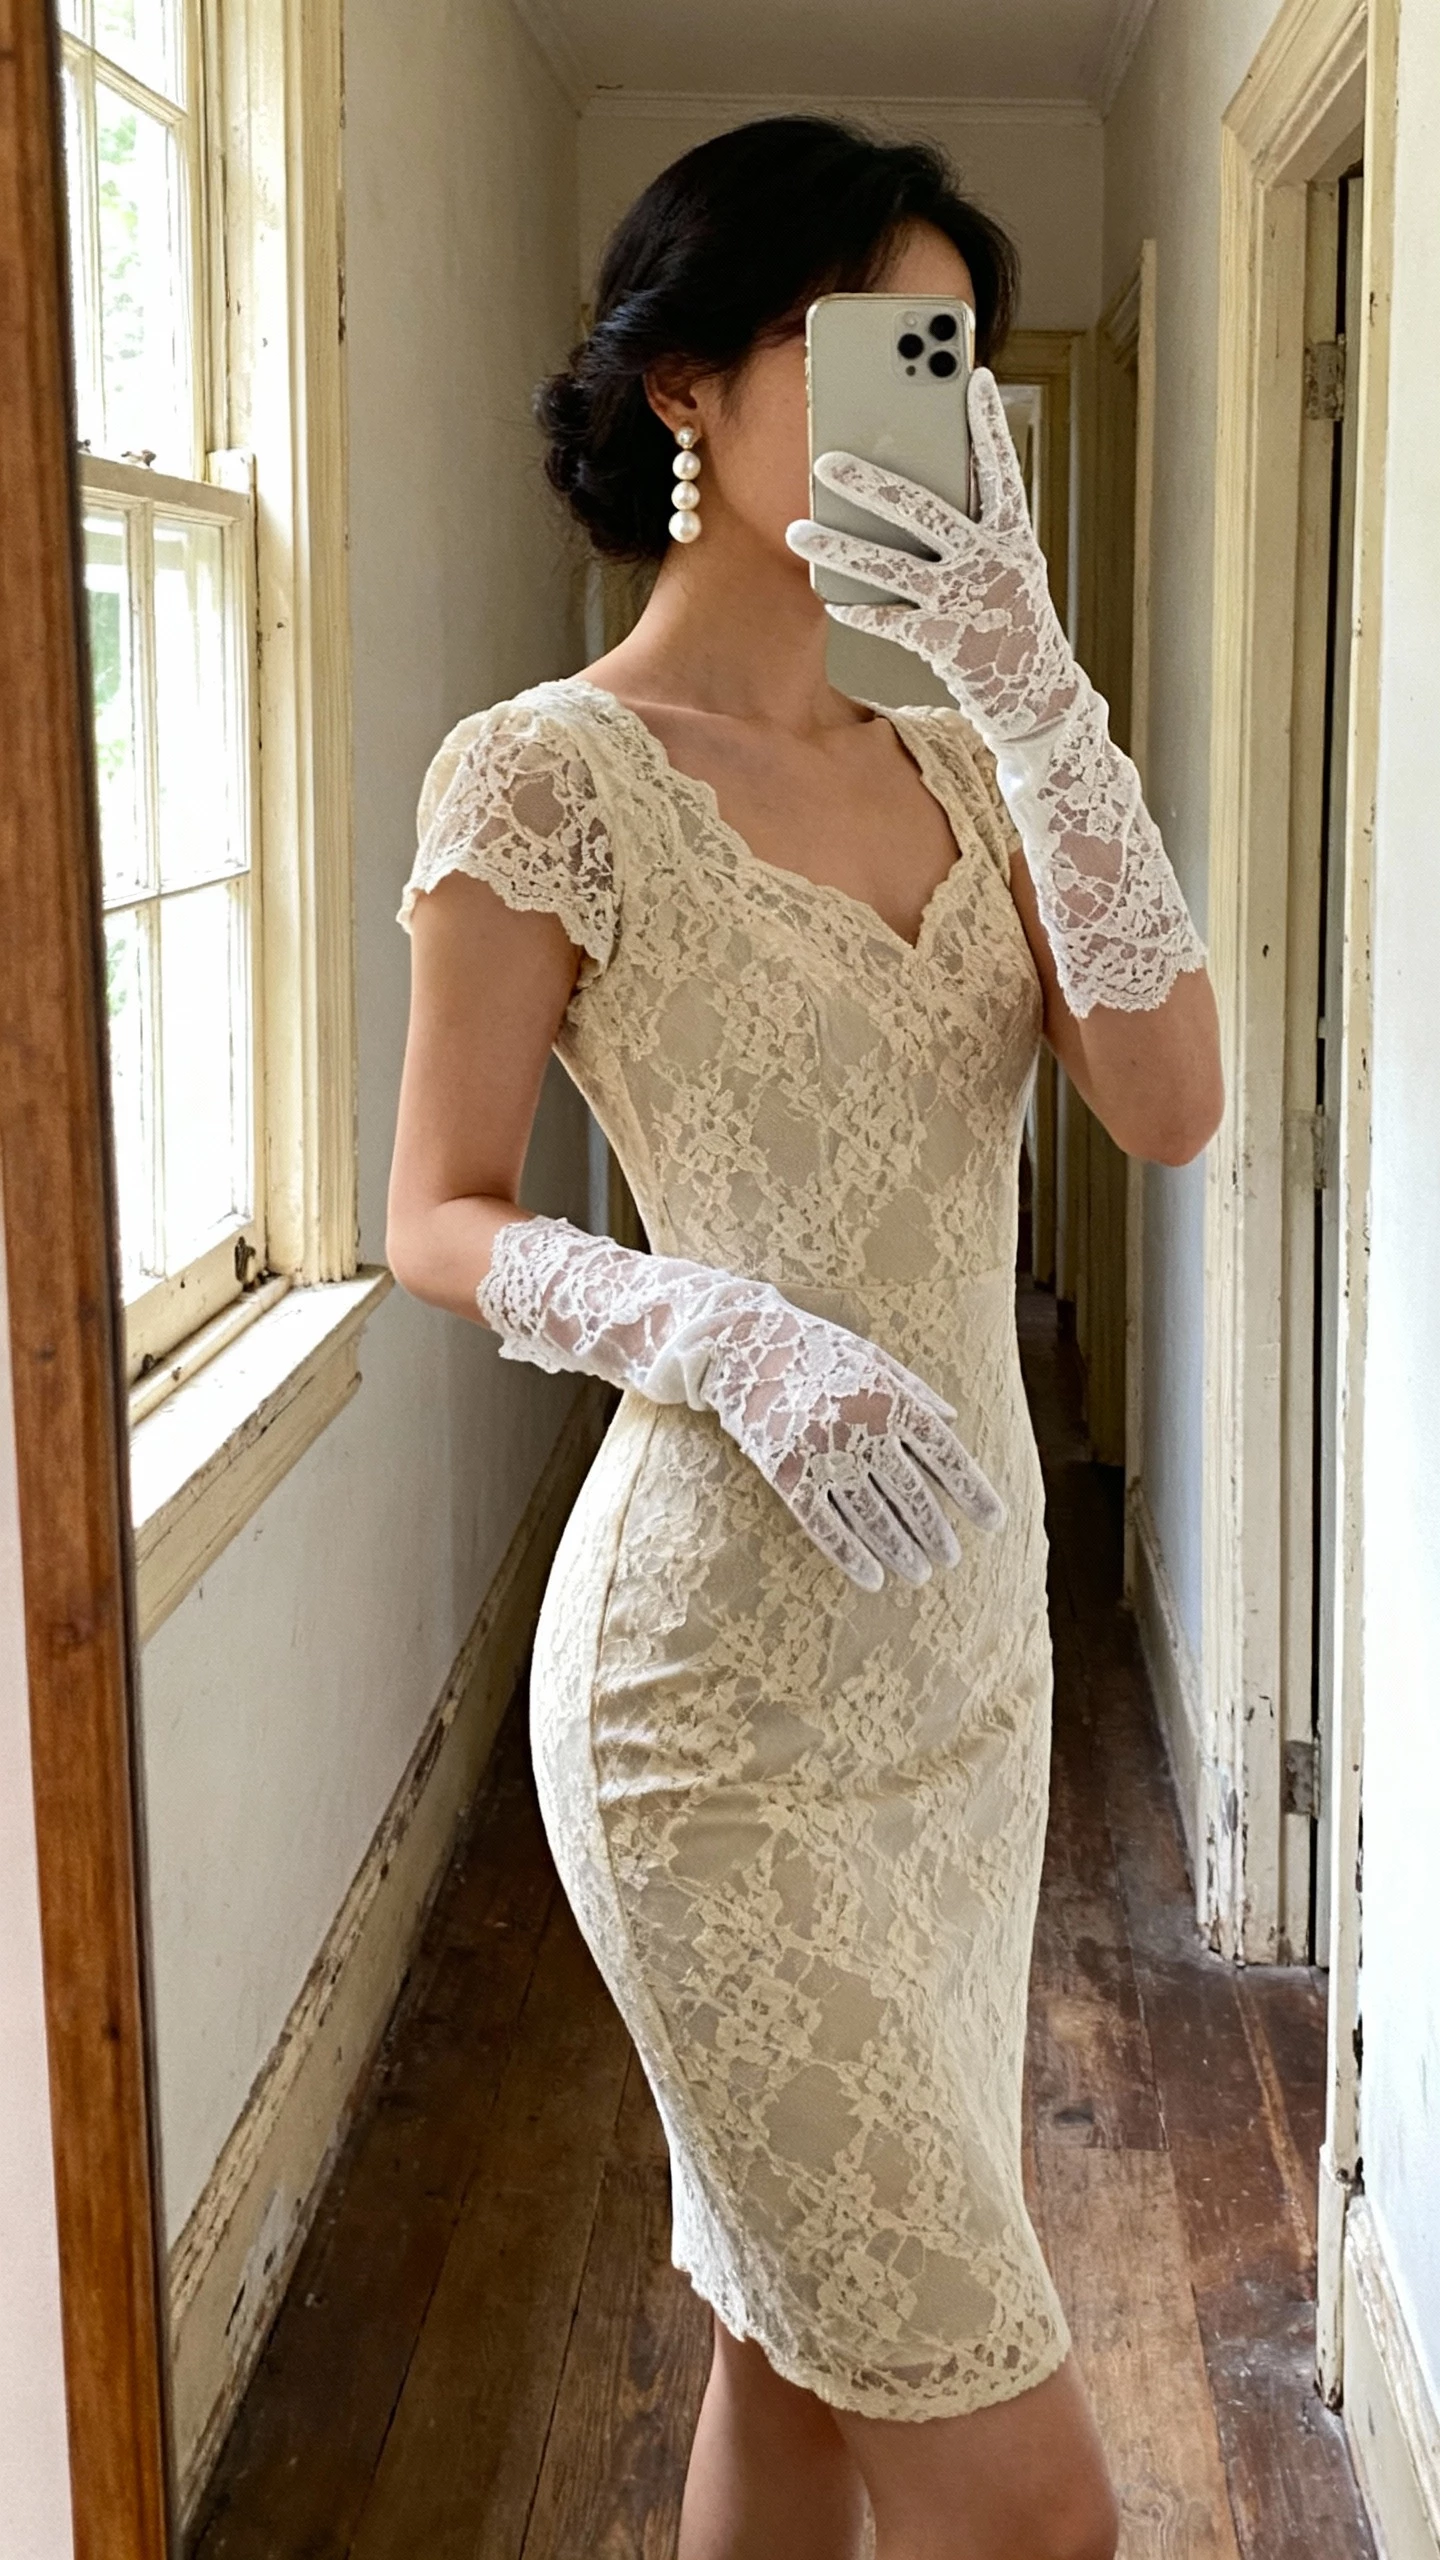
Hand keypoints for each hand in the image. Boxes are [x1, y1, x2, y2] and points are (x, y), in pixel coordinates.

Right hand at [690, 1288, 1004, 1592]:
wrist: (741, 1342)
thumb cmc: (815, 1349)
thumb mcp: (872, 1358)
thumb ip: (913, 1391)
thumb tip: (953, 1421)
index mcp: (890, 1399)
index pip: (945, 1456)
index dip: (972, 1492)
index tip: (993, 1522)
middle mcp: (861, 1428)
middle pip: (912, 1494)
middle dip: (935, 1532)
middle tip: (949, 1558)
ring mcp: (821, 1453)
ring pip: (872, 1517)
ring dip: (899, 1550)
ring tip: (918, 1573)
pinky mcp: (785, 1472)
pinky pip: (824, 1524)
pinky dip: (850, 1555)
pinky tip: (872, 1577)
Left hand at [784, 366, 1077, 745]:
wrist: (1034, 696)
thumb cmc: (1009, 618)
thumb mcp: (1005, 565)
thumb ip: (970, 527)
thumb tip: (911, 488)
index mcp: (1012, 535)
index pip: (999, 469)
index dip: (988, 424)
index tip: (975, 378)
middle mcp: (990, 562)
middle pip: (922, 511)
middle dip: (870, 483)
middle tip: (826, 459)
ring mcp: (963, 602)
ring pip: (889, 566)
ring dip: (838, 546)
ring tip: (797, 529)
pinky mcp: (941, 641)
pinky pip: (886, 619)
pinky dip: (856, 607)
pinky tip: (829, 595)